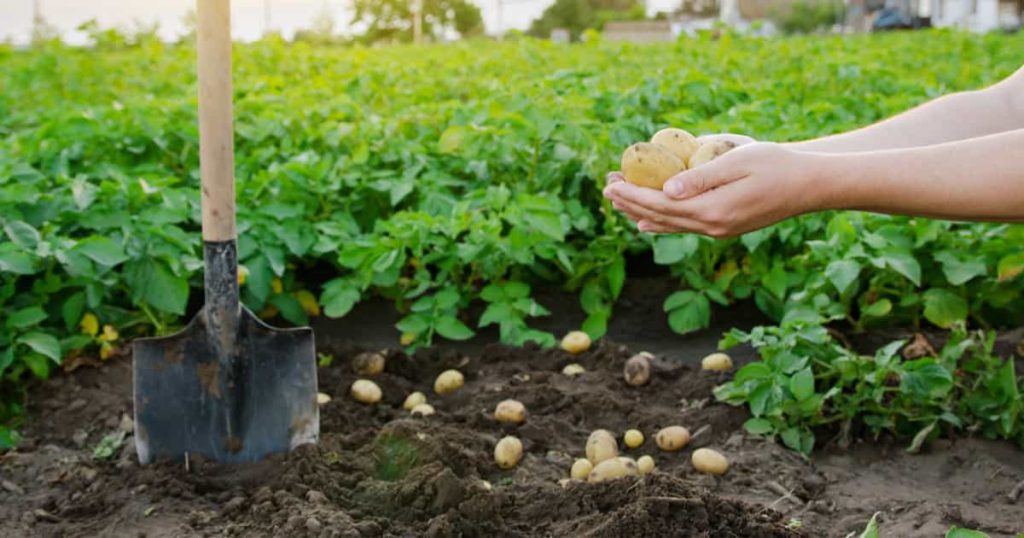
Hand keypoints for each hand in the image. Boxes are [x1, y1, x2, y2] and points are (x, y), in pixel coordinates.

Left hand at [603, 143, 824, 237]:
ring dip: (642, 212)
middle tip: (606, 188)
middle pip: (660, 217)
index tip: (610, 183)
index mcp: (713, 210)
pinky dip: (662, 222)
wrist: (809, 184)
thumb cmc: (776, 164)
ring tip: (618, 202)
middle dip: (631, 202)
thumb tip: (665, 191)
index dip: (633, 195)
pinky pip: (684, 226)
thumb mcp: (737, 162)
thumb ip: (700, 177)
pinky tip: (646, 223)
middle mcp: (713, 226)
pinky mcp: (725, 227)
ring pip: (670, 224)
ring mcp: (719, 230)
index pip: (661, 205)